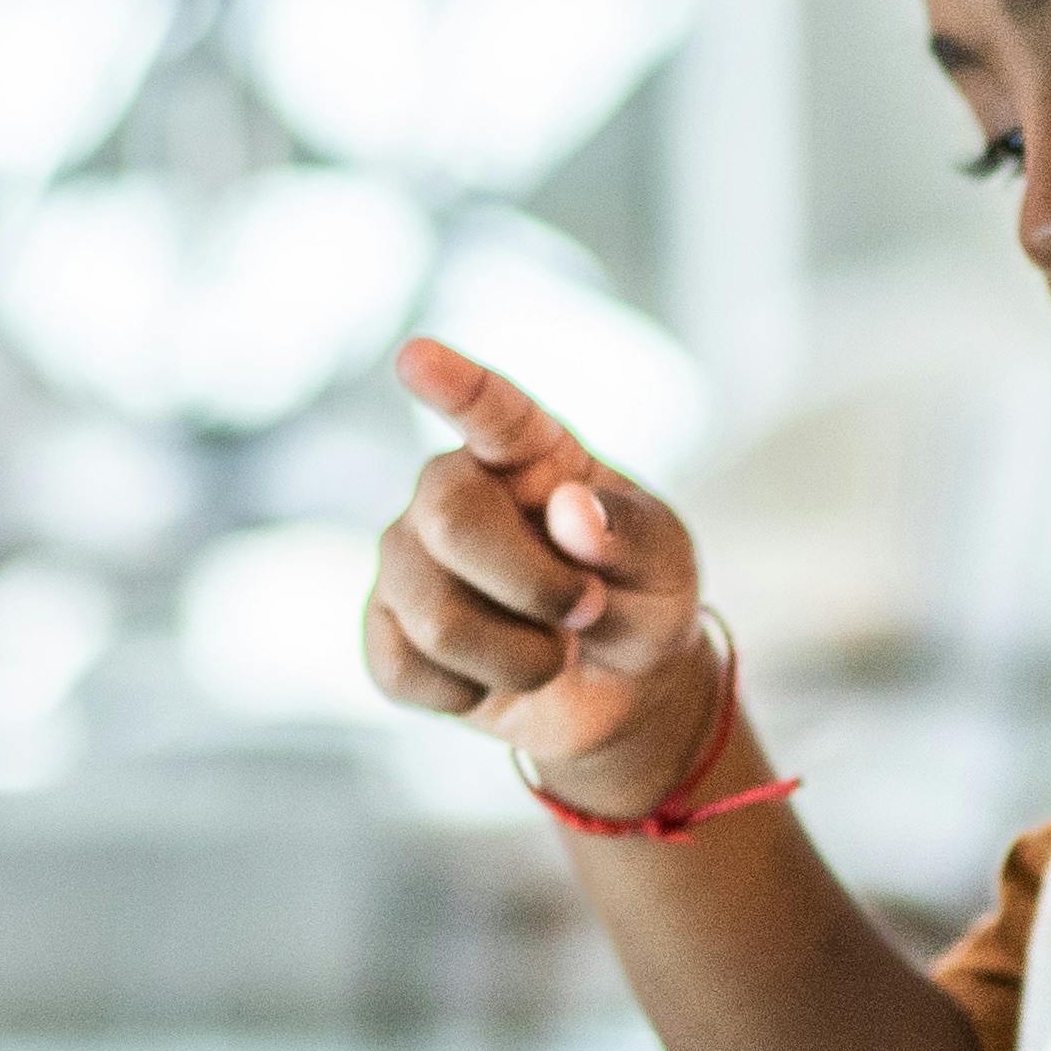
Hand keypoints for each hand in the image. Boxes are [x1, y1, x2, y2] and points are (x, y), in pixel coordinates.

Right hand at [358, 336, 732, 824]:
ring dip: (519, 658)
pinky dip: (470, 692)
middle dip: (533, 586)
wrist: (618, 689)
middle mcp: (453, 490)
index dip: (454, 385)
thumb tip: (571, 512)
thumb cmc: (640, 598)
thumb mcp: (665, 564)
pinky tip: (491, 679)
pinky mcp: (385, 628)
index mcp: (529, 453)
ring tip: (553, 653)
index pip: (489, 410)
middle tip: (586, 611)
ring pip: (434, 616)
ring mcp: (409, 558)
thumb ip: (629, 535)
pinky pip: (402, 669)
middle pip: (450, 518)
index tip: (416, 358)